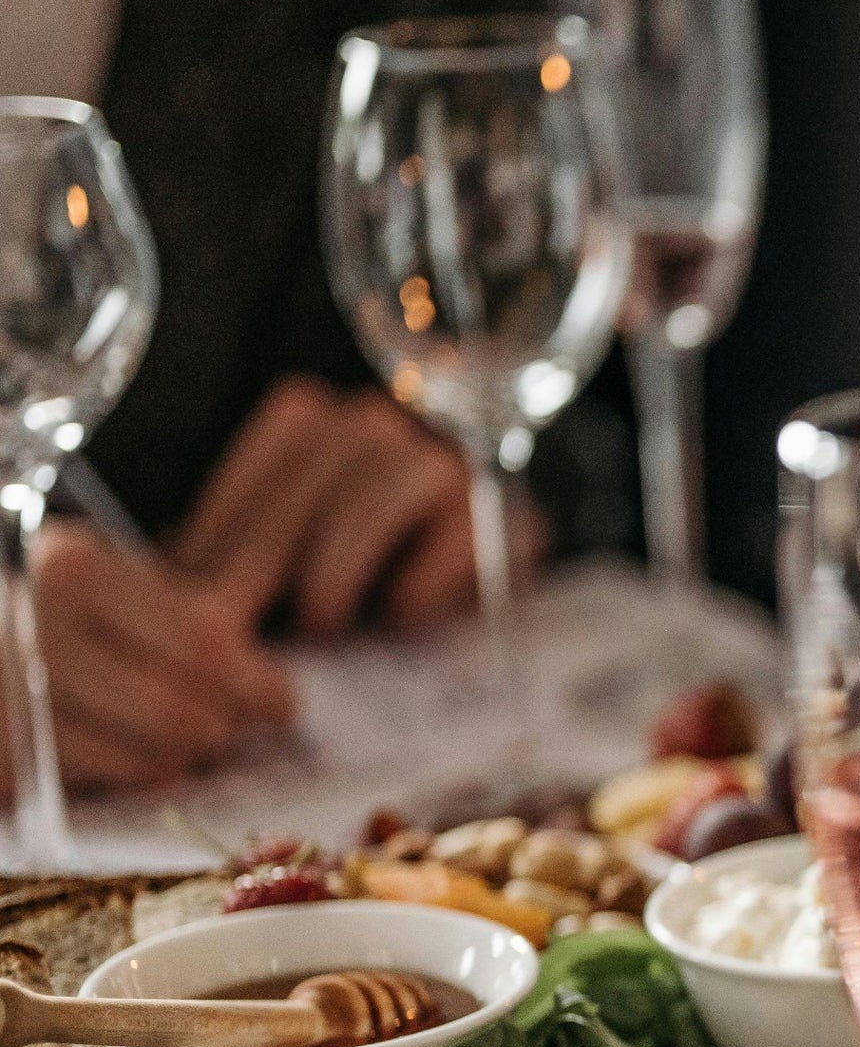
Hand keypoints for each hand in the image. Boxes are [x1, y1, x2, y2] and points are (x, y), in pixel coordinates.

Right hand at [21, 522, 294, 791]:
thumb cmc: (49, 610)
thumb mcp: (108, 584)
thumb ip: (188, 614)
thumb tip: (271, 679)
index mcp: (75, 570)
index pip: (201, 642)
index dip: (256, 684)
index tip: (281, 705)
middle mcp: (38, 628)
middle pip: (181, 709)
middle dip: (223, 725)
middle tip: (232, 727)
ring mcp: (13, 694)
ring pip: (156, 752)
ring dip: (190, 753)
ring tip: (192, 739)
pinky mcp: (8, 752)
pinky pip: (113, 777)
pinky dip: (146, 771)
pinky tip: (146, 756)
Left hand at [173, 376, 544, 637]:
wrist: (462, 576)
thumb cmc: (354, 573)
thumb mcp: (283, 552)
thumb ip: (236, 555)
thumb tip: (169, 587)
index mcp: (308, 417)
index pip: (259, 469)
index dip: (225, 538)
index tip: (198, 600)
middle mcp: (376, 420)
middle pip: (316, 481)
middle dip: (276, 558)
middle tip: (254, 629)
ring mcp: (445, 461)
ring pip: (379, 496)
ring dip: (341, 565)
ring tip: (323, 626)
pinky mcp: (503, 513)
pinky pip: (459, 535)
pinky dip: (423, 578)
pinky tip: (397, 617)